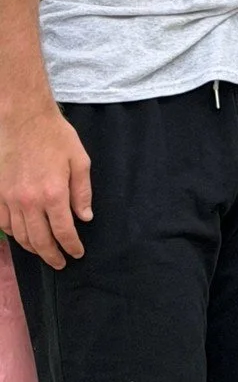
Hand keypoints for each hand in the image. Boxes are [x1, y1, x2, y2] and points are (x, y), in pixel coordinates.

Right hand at [0, 103, 91, 266]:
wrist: (24, 119)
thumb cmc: (56, 137)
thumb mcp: (79, 160)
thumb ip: (83, 192)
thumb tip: (85, 217)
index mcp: (53, 193)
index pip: (64, 231)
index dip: (71, 246)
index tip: (77, 253)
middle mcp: (29, 201)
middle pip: (40, 240)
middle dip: (52, 255)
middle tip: (61, 262)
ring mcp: (10, 200)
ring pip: (21, 236)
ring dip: (33, 249)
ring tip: (44, 252)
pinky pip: (4, 224)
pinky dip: (14, 235)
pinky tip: (23, 236)